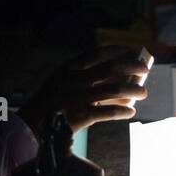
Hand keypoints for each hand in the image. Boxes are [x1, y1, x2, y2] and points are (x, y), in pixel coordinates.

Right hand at [19, 45, 148, 136]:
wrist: (31, 125)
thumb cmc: (50, 103)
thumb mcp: (61, 81)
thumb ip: (83, 75)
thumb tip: (115, 75)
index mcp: (68, 68)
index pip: (97, 53)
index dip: (118, 50)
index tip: (132, 49)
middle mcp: (73, 80)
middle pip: (110, 69)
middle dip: (131, 67)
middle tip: (145, 68)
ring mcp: (77, 98)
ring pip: (113, 91)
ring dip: (132, 90)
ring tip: (143, 92)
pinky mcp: (79, 116)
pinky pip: (107, 112)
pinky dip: (121, 111)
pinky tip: (130, 112)